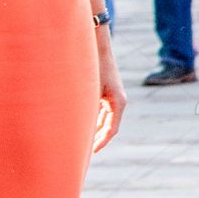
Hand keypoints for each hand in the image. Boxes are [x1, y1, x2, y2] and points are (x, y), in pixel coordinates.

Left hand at [93, 35, 126, 151]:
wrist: (97, 46)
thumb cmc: (93, 67)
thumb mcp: (89, 92)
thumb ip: (87, 110)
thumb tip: (80, 128)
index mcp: (118, 103)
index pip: (111, 130)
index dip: (101, 142)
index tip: (91, 152)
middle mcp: (118, 101)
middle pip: (108, 126)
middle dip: (97, 138)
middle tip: (85, 151)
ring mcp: (113, 96)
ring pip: (105, 119)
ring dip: (95, 129)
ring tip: (82, 140)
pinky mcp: (107, 91)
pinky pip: (102, 111)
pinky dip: (94, 119)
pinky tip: (82, 124)